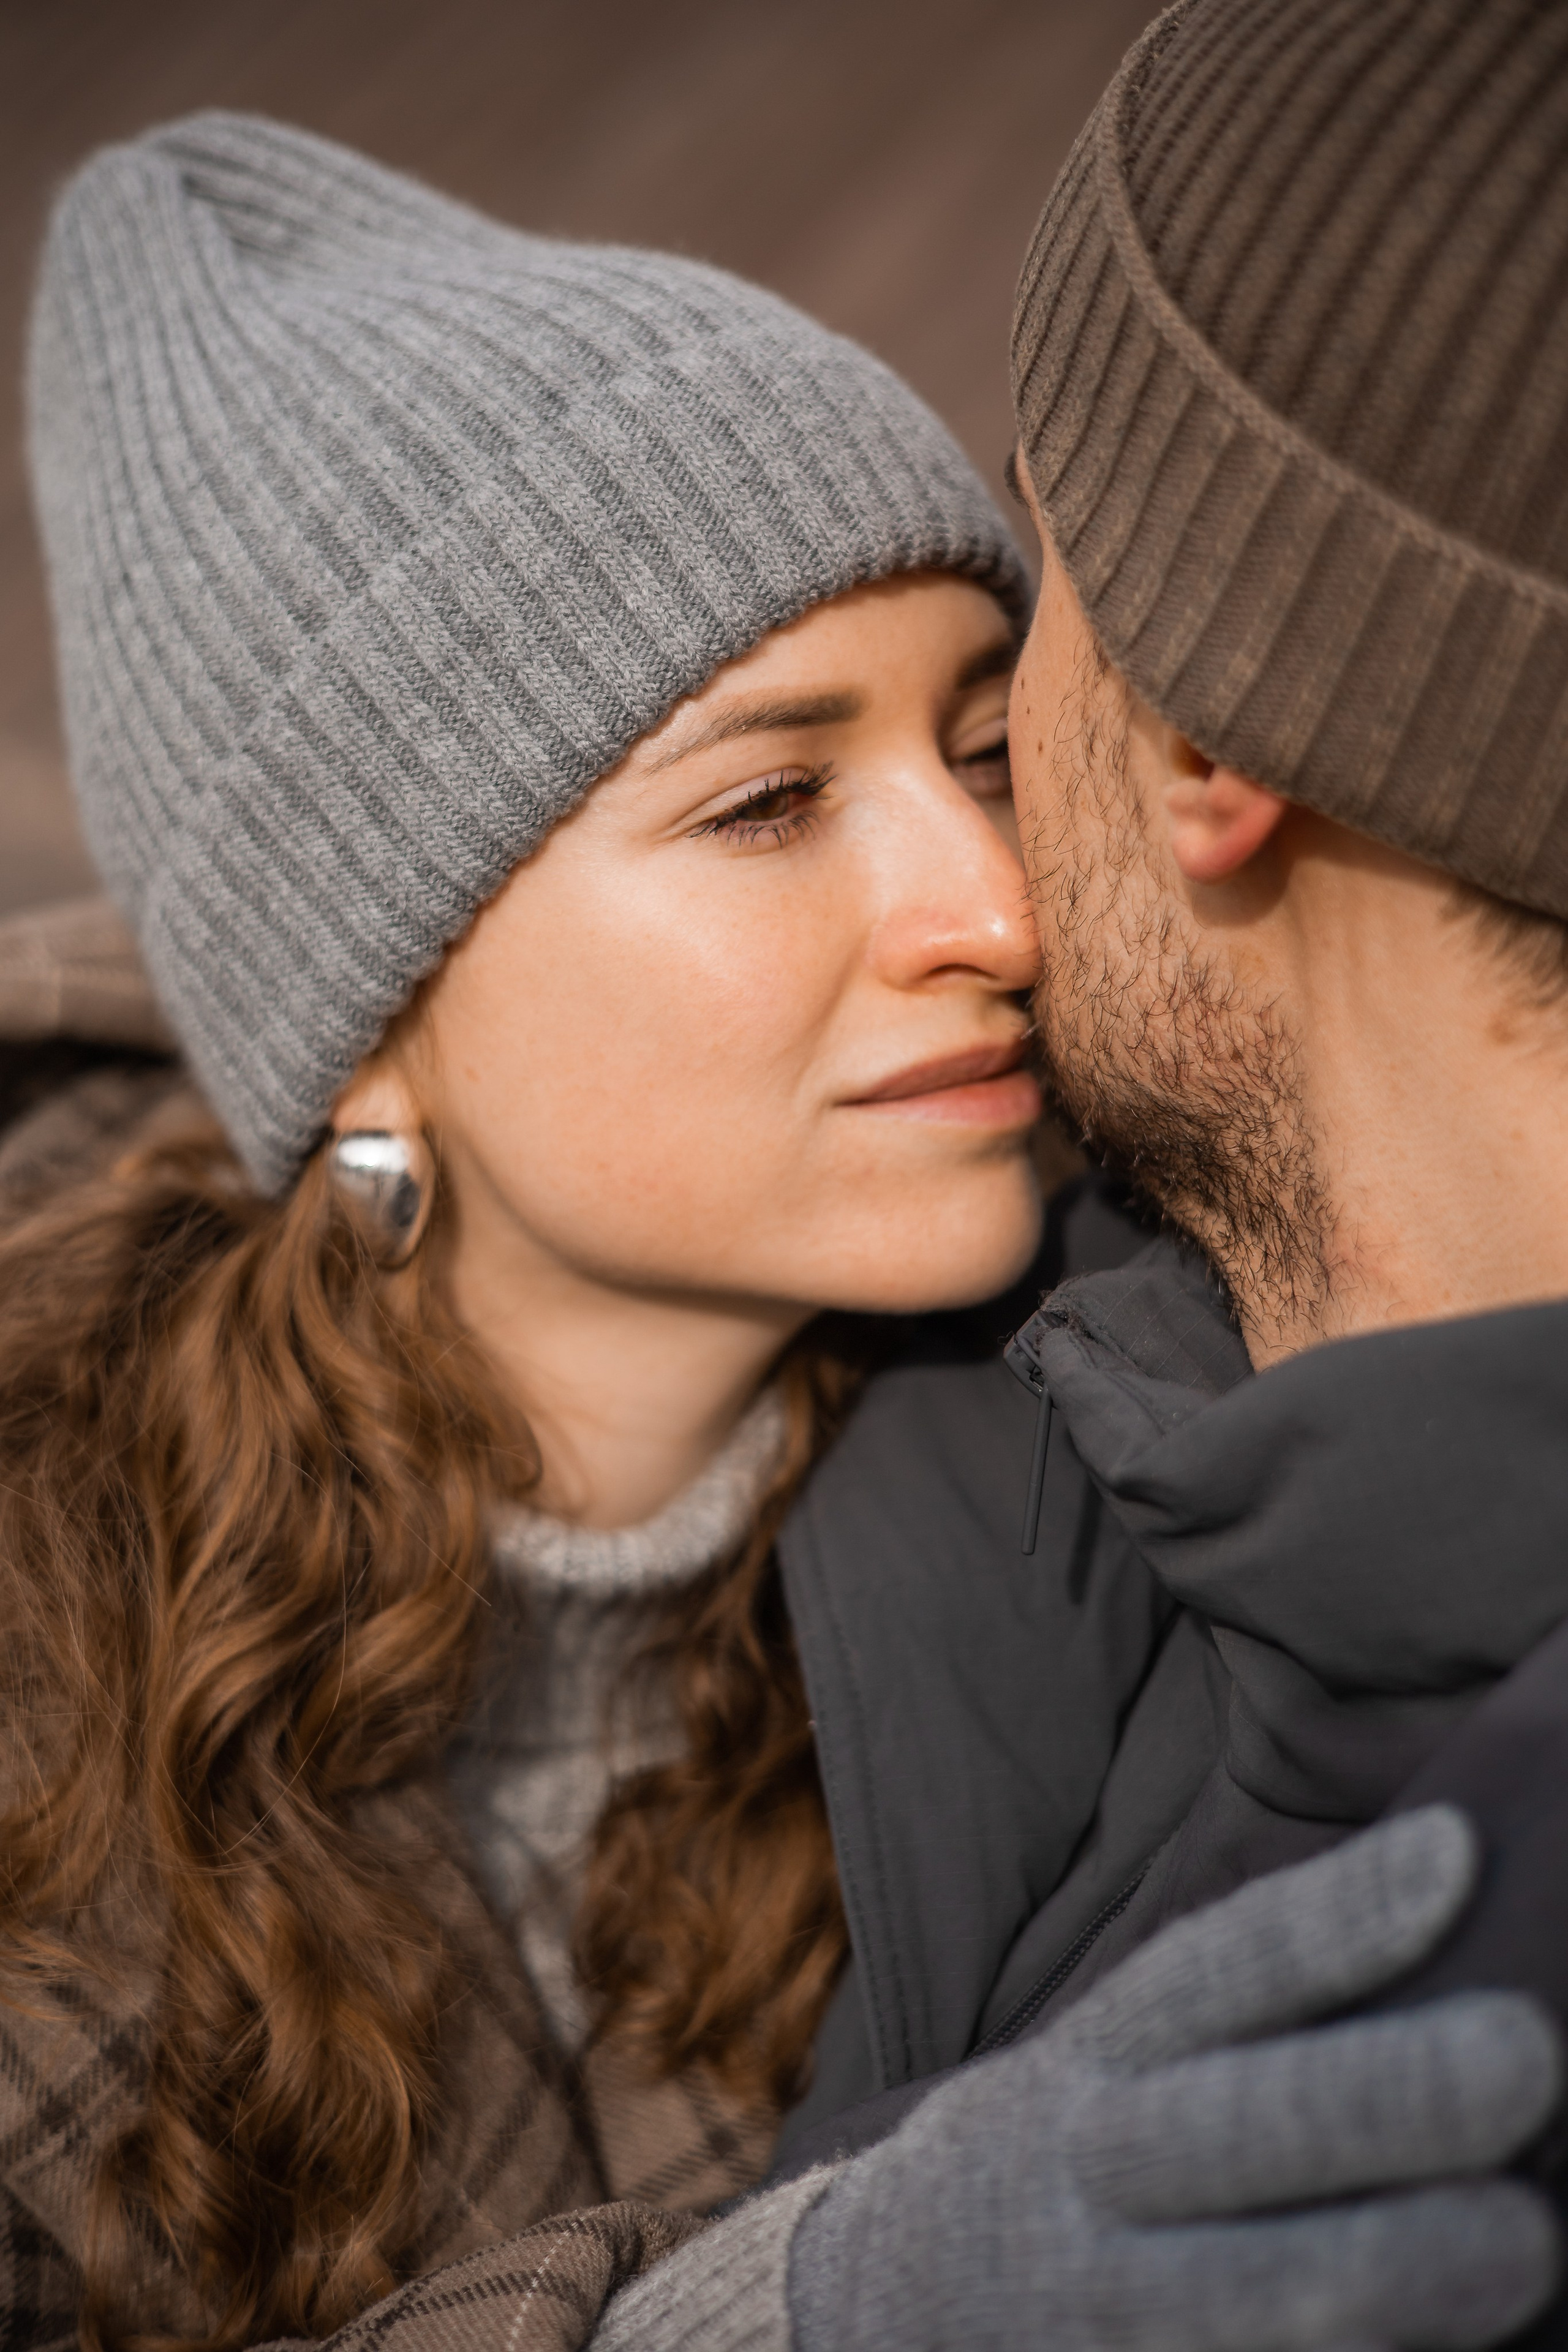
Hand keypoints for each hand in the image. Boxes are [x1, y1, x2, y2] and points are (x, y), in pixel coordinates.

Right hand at [789, 1806, 1561, 2349]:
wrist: (890, 2296)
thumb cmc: (1084, 2152)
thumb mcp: (1119, 2055)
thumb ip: (1250, 2016)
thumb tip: (1453, 1910)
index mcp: (1105, 2057)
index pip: (1222, 1969)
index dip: (1332, 1918)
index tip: (1455, 1854)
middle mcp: (1097, 2170)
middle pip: (1239, 2125)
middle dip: (1380, 2094)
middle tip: (1527, 2052)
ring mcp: (1101, 2307)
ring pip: (1249, 2290)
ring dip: (1387, 2265)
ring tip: (1526, 2241)